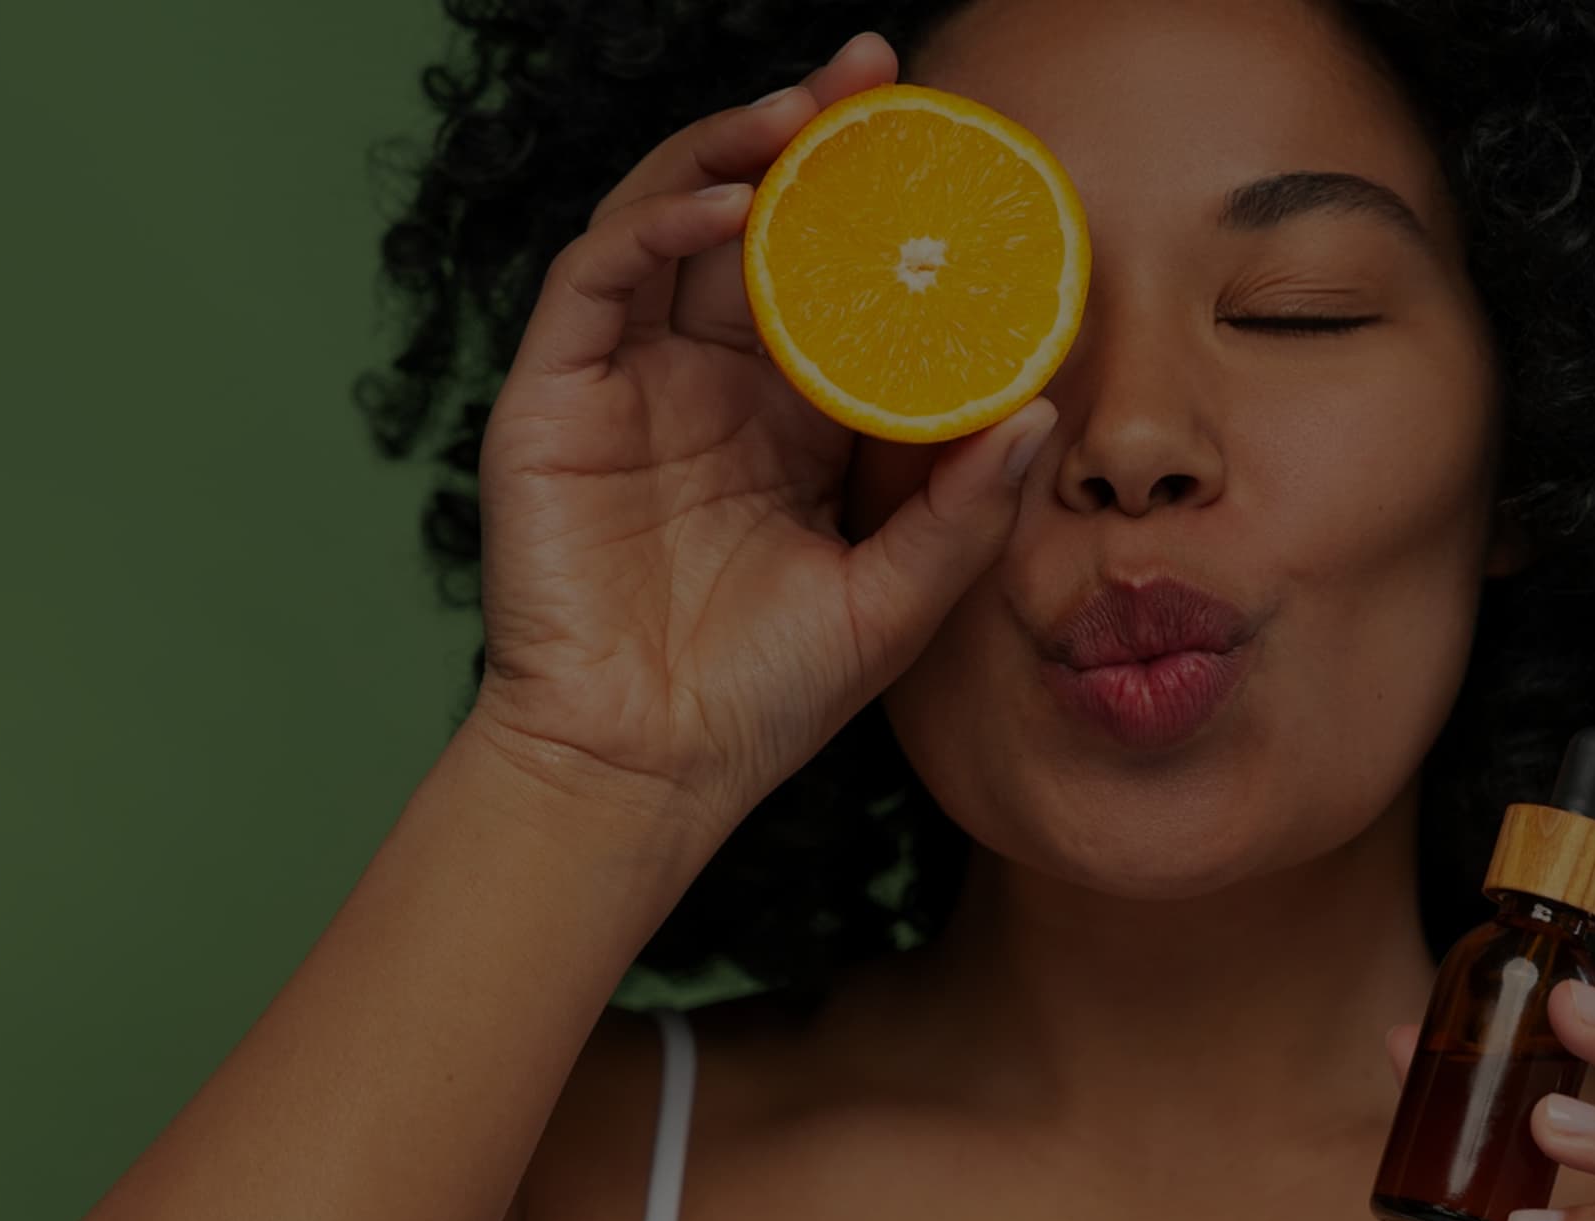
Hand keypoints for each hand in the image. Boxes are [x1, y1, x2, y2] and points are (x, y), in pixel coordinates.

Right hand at [464, 31, 1058, 834]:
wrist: (646, 773)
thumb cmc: (762, 699)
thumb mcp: (895, 598)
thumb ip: (965, 510)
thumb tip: (1042, 410)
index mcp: (786, 416)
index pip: (834, 278)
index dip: (877, 205)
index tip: (949, 142)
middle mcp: (705, 380)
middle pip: (754, 222)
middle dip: (807, 138)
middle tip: (874, 74)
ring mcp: (624, 382)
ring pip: (668, 221)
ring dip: (729, 152)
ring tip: (803, 117)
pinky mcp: (552, 398)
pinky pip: (599, 278)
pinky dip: (654, 225)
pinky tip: (726, 202)